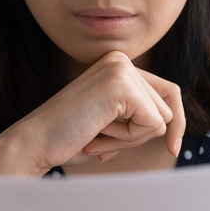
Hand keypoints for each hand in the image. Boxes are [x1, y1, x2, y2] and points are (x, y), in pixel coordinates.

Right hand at [3, 51, 185, 173]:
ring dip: (132, 138)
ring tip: (96, 133)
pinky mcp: (122, 85)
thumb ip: (137, 117)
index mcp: (118, 64)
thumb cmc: (69, 139)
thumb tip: (171, 125)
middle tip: (100, 137)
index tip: (173, 150)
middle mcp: (121, 60)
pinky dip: (128, 139)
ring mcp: (121, 69)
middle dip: (140, 135)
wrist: (35, 143)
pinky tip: (98, 132)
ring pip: (162, 119)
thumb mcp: (111, 123)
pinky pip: (153, 125)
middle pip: (168, 108)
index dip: (174, 124)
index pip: (168, 93)